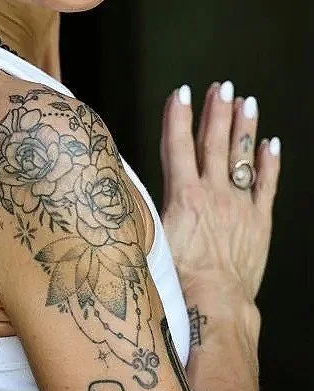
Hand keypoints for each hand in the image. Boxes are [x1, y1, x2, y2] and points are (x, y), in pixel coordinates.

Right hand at [160, 81, 279, 304]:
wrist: (216, 304)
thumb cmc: (179, 278)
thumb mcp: (150, 237)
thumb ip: (141, 207)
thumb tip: (119, 184)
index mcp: (184, 195)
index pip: (179, 146)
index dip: (178, 117)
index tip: (180, 93)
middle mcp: (213, 194)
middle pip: (213, 143)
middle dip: (216, 111)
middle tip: (220, 86)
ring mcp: (239, 206)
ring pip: (242, 157)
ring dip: (243, 127)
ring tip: (246, 101)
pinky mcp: (259, 222)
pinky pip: (267, 186)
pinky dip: (270, 163)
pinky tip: (271, 143)